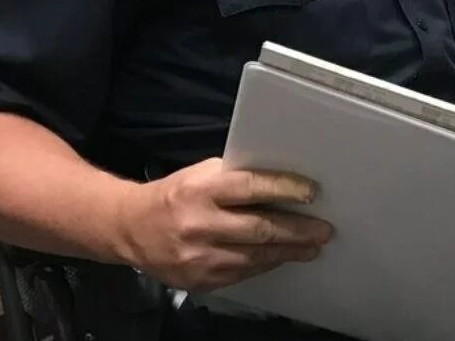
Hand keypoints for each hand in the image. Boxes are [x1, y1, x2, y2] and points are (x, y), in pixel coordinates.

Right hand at [114, 157, 332, 290]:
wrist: (131, 228)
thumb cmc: (176, 194)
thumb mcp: (203, 175)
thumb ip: (237, 179)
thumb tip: (284, 184)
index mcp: (202, 190)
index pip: (251, 188)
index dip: (285, 189)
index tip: (311, 193)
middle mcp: (199, 224)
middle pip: (260, 229)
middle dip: (297, 231)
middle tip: (323, 230)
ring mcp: (198, 257)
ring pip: (254, 257)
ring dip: (288, 252)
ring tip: (311, 247)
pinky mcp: (198, 280)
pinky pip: (242, 274)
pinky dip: (264, 264)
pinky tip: (280, 257)